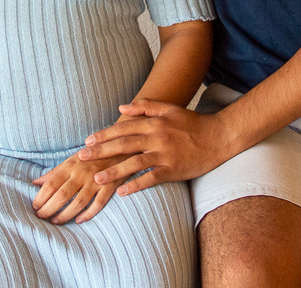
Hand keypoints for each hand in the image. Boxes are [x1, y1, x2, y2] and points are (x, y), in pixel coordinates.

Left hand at [31, 152, 128, 224]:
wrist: (121, 146)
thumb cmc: (92, 155)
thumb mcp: (72, 159)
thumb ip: (55, 172)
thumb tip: (35, 182)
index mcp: (71, 164)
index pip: (51, 184)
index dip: (41, 197)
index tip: (34, 206)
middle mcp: (82, 173)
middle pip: (62, 195)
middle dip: (49, 208)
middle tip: (41, 217)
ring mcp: (97, 180)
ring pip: (78, 202)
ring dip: (65, 215)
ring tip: (55, 221)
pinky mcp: (110, 186)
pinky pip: (98, 204)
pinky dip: (88, 214)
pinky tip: (78, 220)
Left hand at [77, 99, 231, 196]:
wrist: (218, 137)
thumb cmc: (192, 123)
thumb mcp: (169, 109)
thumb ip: (145, 107)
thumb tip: (121, 107)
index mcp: (154, 123)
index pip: (123, 128)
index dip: (104, 135)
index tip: (87, 141)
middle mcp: (157, 137)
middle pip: (123, 144)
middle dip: (101, 151)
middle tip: (82, 158)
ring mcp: (165, 154)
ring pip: (134, 163)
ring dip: (114, 171)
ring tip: (97, 179)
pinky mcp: (174, 169)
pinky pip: (151, 178)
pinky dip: (136, 185)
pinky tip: (122, 192)